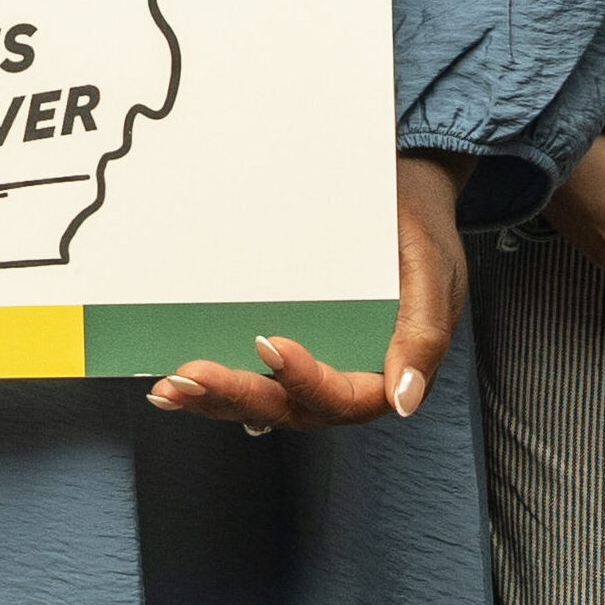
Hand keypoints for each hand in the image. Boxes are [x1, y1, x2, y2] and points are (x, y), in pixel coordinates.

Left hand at [153, 156, 462, 430]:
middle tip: (191, 377)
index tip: (269, 343)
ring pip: (263, 401)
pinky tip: (173, 382)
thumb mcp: (433, 272)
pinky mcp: (286, 353)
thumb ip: (424, 335)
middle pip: (290, 407)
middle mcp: (344, 380)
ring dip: (215, 399)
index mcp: (385, 371)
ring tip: (171, 387)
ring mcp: (311, 370)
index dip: (303, 379)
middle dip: (238, 394)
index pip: (341, 396)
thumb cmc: (418, 232)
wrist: (399, 197)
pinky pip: (251, 378)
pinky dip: (214, 385)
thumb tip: (404, 400)